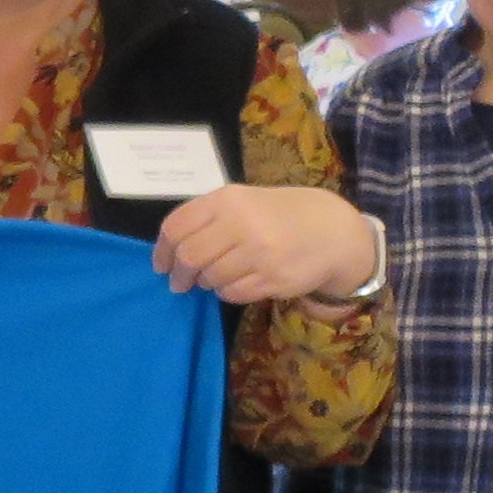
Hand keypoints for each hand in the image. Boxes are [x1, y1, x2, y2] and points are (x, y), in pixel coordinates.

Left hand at [152, 184, 376, 305]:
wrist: (331, 230)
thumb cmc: (277, 214)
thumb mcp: (241, 201)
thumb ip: (206, 219)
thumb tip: (169, 253)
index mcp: (227, 199)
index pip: (176, 227)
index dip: (162, 251)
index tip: (161, 265)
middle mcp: (241, 223)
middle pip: (189, 257)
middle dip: (179, 274)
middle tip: (180, 282)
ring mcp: (259, 252)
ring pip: (210, 278)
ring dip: (206, 282)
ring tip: (216, 276)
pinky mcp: (273, 278)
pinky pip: (232, 293)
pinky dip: (227, 291)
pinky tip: (237, 281)